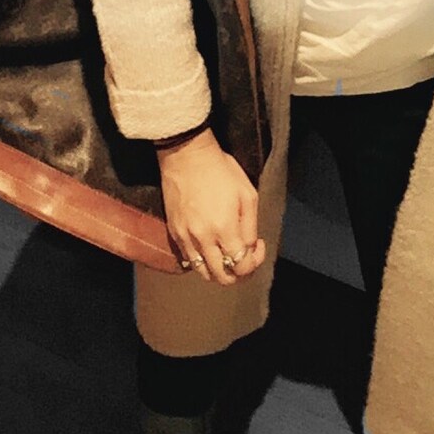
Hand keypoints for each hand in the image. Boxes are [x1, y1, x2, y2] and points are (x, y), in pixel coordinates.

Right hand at [157, 129, 265, 284]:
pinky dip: (201, 261)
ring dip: (218, 270)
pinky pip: (188, 259)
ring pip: (203, 272)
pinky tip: (210, 246)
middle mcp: (203, 238)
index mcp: (224, 229)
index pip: (241, 266)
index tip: (258, 246)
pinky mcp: (174, 231)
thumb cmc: (220, 170)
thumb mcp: (247, 194)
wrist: (186, 155)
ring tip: (226, 255)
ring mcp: (185, 237)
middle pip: (221, 277)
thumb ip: (250, 227)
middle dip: (238, 274)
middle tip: (244, 259)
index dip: (255, 262)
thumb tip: (249, 248)